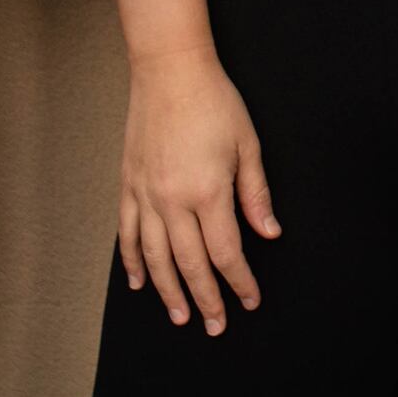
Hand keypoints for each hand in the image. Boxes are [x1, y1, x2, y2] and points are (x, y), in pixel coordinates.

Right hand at [117, 43, 278, 333]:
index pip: (226, 252)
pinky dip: (132, 261)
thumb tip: (269, 233)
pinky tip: (138, 282)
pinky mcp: (128, 185)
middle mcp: (173, 200)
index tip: (250, 301)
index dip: (239, 282)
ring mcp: (146, 194)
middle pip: (190, 264)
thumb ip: (256, 194)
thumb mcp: (247, 145)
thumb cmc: (214, 102)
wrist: (169, 70)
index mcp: (208, 191)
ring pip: (155, 257)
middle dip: (206, 299)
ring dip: (168, 291)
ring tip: (180, 316)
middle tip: (215, 326)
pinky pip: (128, 233)